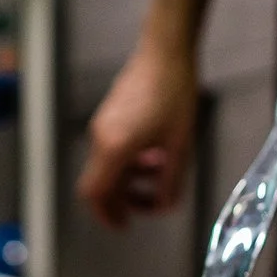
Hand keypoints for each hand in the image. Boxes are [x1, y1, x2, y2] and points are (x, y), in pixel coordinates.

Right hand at [77, 0, 217, 228]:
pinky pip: (113, 148)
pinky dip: (130, 160)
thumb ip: (171, 182)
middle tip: (145, 208)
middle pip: (100, 183)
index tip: (124, 225)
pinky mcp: (109, 115)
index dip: (107, 215)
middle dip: (122, 200)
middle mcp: (101, 137)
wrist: (166, 51)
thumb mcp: (180, 145)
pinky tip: (155, 154)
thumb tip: (165, 207)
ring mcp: (103, 124)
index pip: (96, 193)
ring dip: (131, 179)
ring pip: (109, 166)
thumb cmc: (174, 92)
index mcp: (115, 147)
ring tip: (160, 175)